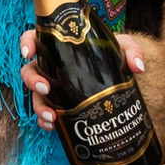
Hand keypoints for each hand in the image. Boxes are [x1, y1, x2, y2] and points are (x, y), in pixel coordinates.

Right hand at [18, 28, 146, 129]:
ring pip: (36, 95)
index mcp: (60, 47)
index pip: (36, 39)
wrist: (117, 75)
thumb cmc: (113, 54)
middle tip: (47, 88)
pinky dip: (45, 121)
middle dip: (32, 81)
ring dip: (39, 106)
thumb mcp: (123, 46)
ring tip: (53, 116)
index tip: (29, 52)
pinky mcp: (59, 104)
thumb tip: (137, 67)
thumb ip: (131, 50)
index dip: (27, 43)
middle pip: (29, 71)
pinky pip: (44, 113)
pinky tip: (54, 126)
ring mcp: (53, 86)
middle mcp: (51, 66)